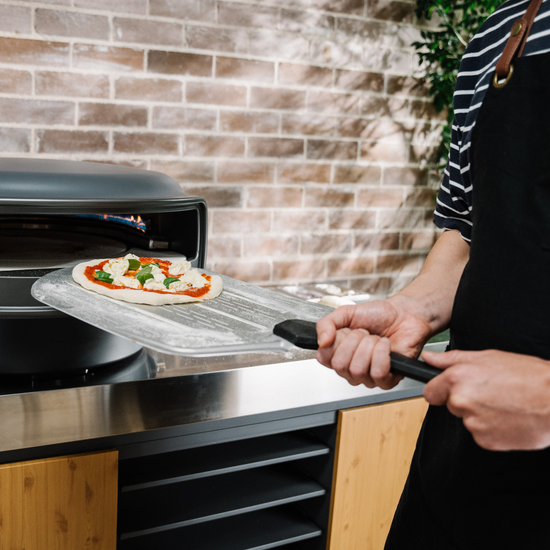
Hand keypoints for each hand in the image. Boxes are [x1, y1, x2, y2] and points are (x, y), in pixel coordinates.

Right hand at [315, 298, 431, 388]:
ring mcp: (368, 377)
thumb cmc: (377, 315)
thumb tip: (321, 341)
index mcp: (337, 355)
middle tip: (364, 332)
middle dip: (354, 341)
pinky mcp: (388, 380)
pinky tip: (385, 345)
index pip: (323, 358)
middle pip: (340, 365)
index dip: (335, 341)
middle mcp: (350, 369)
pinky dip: (382, 353)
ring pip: (358, 369)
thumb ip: (326, 323)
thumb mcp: (345, 313)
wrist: (403, 314)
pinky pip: (378, 373)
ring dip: (369, 346)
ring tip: (375, 338)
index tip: (346, 330)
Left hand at [423, 349, 549, 449]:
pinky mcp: (485, 441)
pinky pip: (481, 434)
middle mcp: (460, 401)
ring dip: (480, 414)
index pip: (430, 392)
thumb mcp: (487, 357)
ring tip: (504, 403)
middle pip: (451, 405)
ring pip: (467, 419)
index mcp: (457, 379)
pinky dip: (491, 428)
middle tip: (490, 392)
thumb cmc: (527, 376)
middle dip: (465, 400)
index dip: (440, 390)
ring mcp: (472, 423)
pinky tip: (508, 417)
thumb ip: (451, 359)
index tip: (449, 390)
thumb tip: (429, 359)